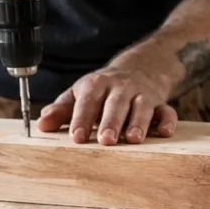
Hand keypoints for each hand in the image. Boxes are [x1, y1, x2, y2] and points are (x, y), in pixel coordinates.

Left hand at [37, 65, 177, 144]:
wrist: (139, 67)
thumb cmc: (103, 89)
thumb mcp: (80, 93)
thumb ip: (62, 110)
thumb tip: (41, 125)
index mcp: (97, 85)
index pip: (88, 101)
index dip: (81, 118)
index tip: (76, 137)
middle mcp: (120, 88)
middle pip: (116, 103)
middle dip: (111, 121)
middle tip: (106, 140)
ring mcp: (142, 94)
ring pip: (142, 106)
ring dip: (139, 122)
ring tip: (134, 139)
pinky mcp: (160, 103)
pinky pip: (167, 110)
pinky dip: (168, 120)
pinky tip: (165, 133)